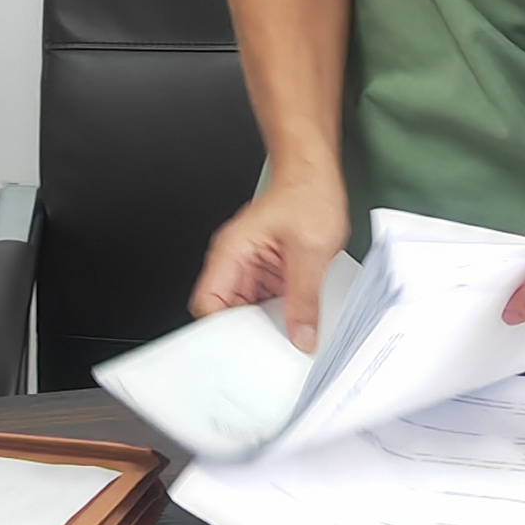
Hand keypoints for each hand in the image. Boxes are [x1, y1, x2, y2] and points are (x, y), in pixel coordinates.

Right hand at [191, 175, 350, 347]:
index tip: (241, 351)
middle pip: (227, 313)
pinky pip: (268, 304)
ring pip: (250, 313)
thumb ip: (304, 298)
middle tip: (272, 351)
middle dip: (249, 335)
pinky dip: (281, 317)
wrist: (316, 174)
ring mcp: (252, 269)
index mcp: (231, 251)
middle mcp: (236, 262)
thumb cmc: (306, 193)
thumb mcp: (309, 250)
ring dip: (268, 326)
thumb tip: (300, 335)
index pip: (208, 303)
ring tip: (289, 337)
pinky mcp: (270, 273)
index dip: (220, 331)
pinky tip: (297, 324)